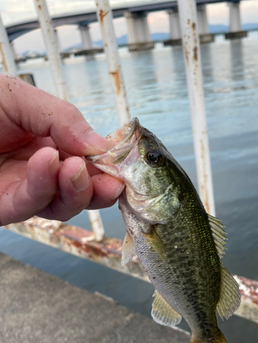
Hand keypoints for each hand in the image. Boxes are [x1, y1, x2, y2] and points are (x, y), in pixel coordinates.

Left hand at [0, 75, 124, 225]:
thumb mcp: (22, 98)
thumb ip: (65, 119)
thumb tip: (104, 147)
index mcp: (51, 144)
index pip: (88, 163)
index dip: (108, 167)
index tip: (124, 166)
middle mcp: (41, 172)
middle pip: (81, 192)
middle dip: (99, 188)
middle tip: (112, 181)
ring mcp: (23, 191)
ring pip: (62, 205)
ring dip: (75, 189)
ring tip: (74, 167)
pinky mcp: (2, 207)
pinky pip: (30, 204)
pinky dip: (43, 185)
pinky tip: (48, 161)